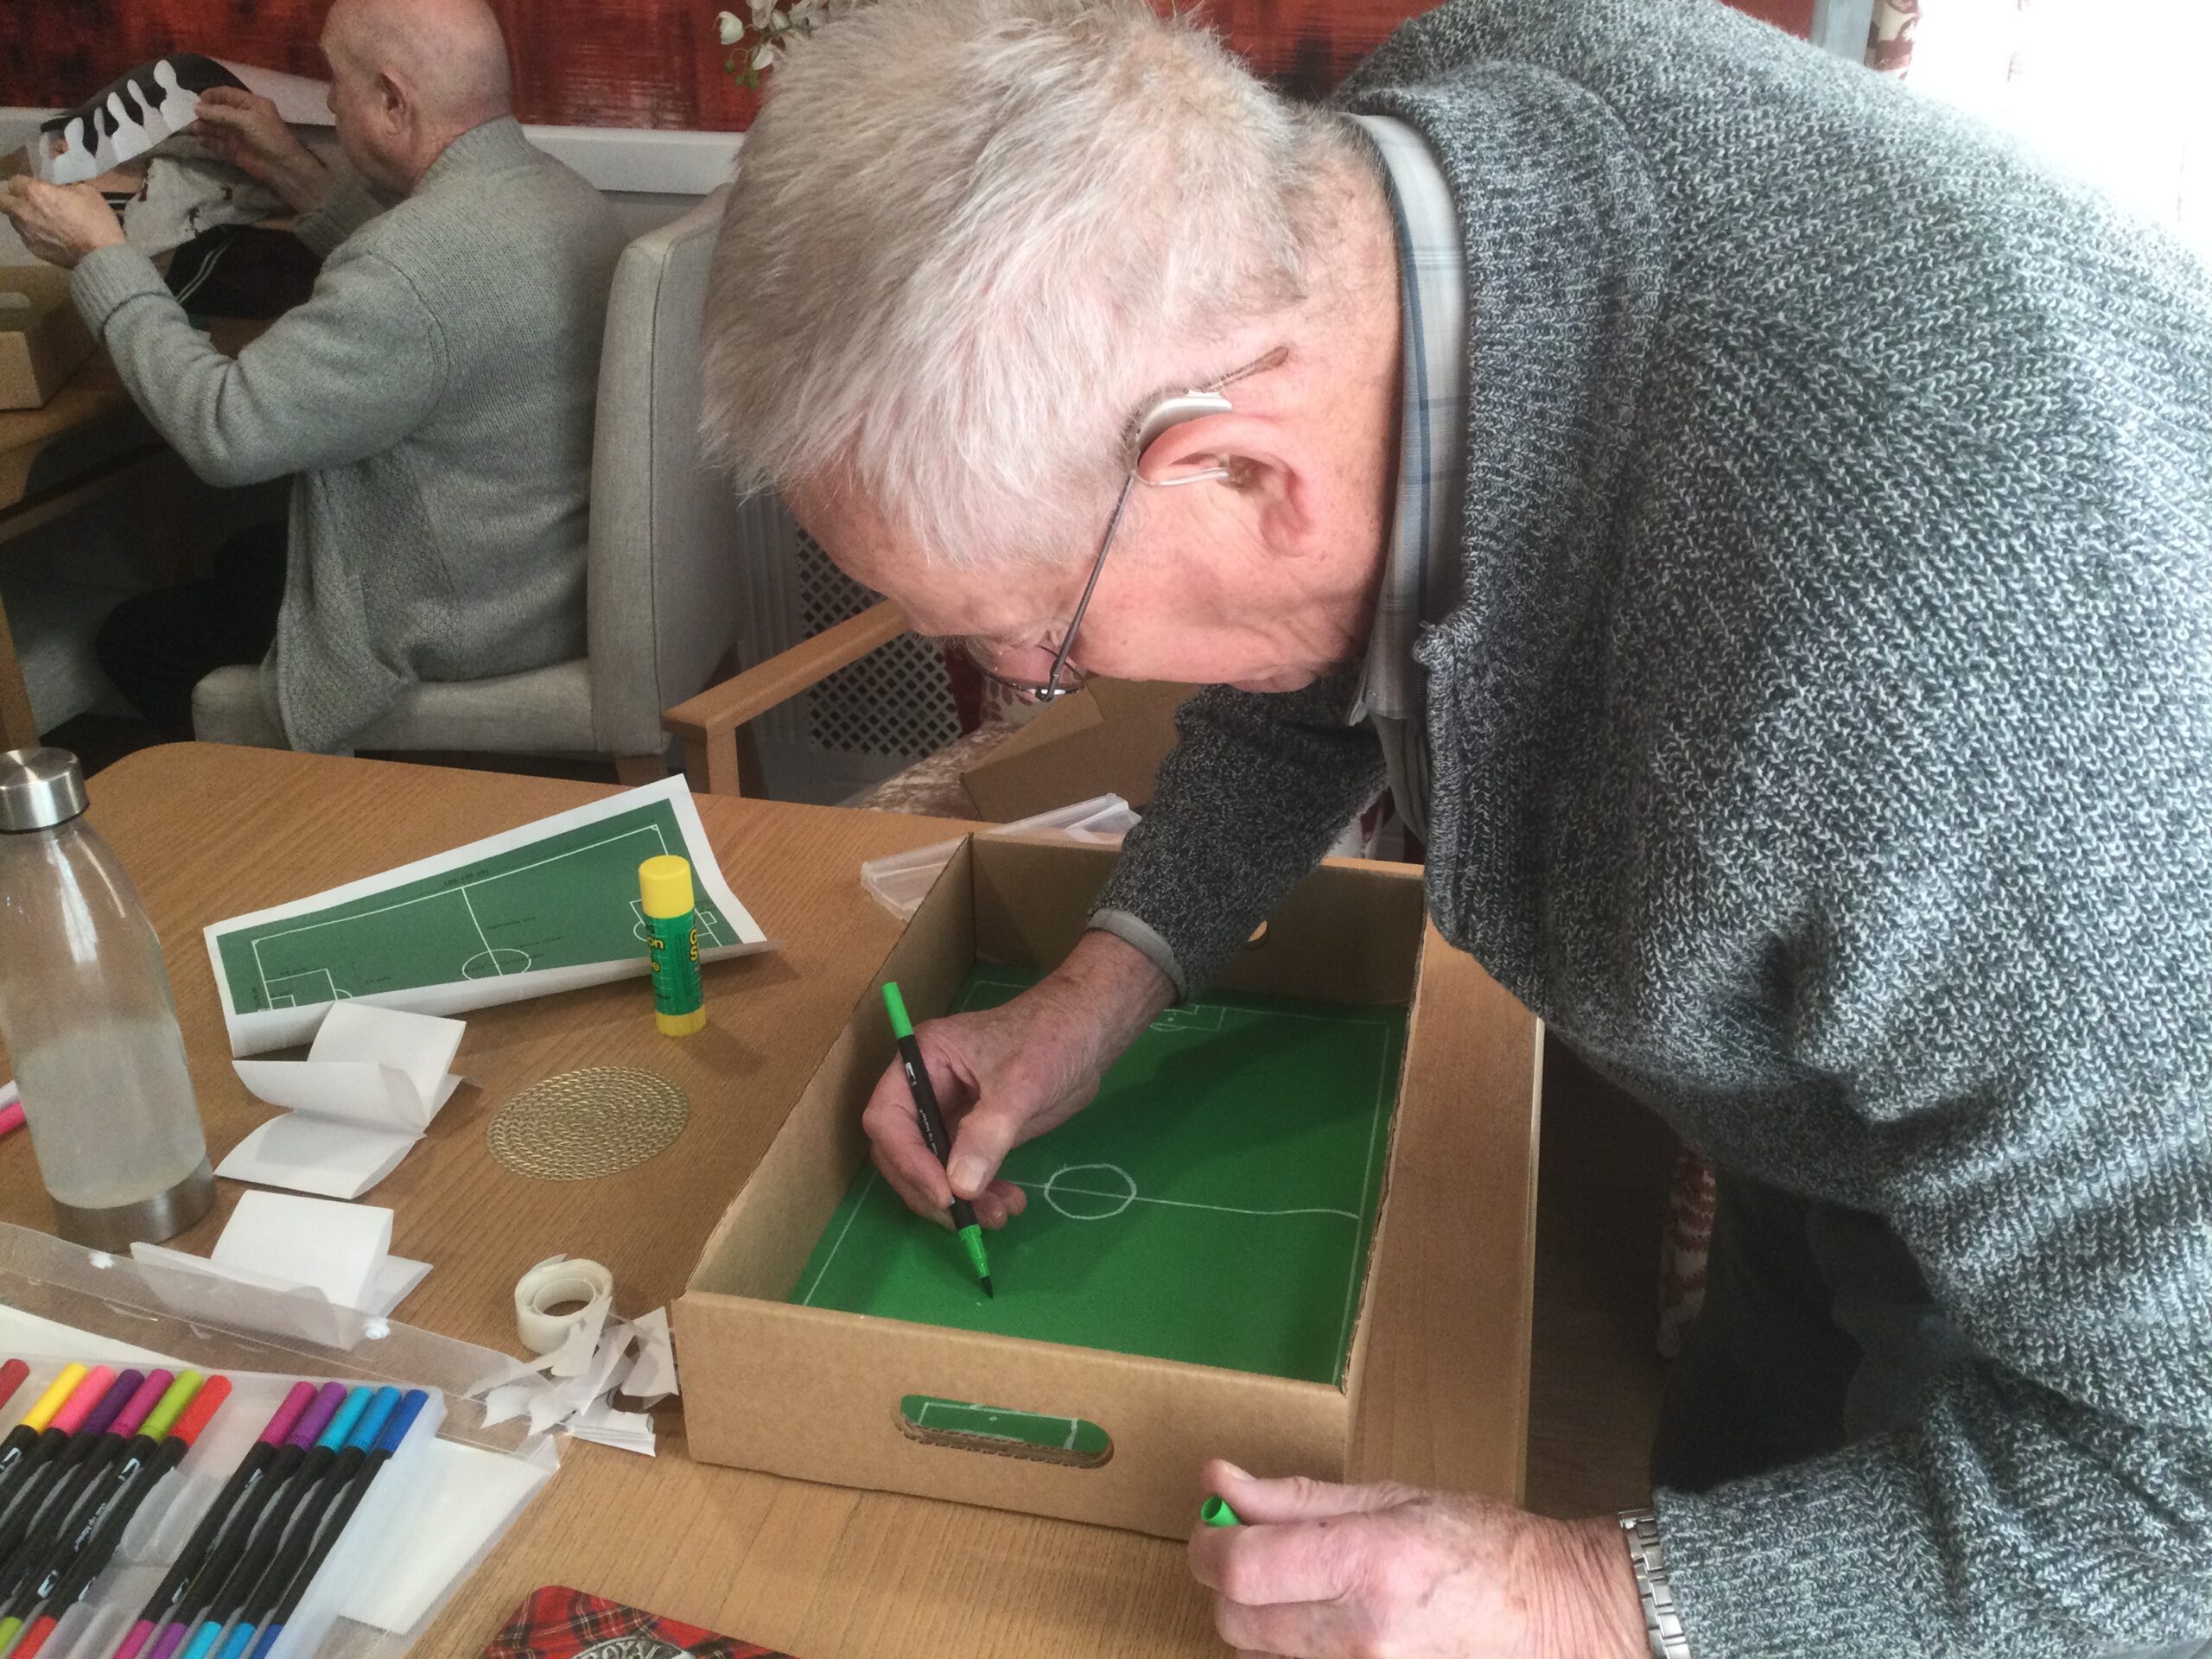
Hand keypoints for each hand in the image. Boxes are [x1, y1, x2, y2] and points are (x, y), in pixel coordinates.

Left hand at [0, 177, 124, 267]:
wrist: (101, 255)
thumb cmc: (95, 219)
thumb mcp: (86, 191)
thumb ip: (65, 188)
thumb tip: (59, 192)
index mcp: (34, 191)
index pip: (15, 181)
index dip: (27, 183)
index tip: (39, 188)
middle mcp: (22, 210)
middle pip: (3, 200)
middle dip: (13, 199)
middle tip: (31, 203)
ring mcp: (25, 231)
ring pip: (14, 219)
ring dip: (23, 217)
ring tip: (42, 221)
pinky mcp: (32, 248)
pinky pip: (26, 236)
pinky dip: (34, 234)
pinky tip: (50, 237)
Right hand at [193, 88, 330, 214]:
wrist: (282, 167)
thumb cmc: (269, 137)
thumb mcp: (247, 119)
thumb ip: (221, 113)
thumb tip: (197, 108)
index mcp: (251, 104)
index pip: (227, 94)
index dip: (212, 96)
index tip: (197, 100)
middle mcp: (243, 117)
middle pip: (219, 111)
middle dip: (205, 113)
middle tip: (190, 116)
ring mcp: (238, 134)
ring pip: (217, 127)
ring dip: (204, 127)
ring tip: (193, 129)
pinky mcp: (234, 150)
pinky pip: (217, 143)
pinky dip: (208, 141)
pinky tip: (199, 140)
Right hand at [862, 930, 1173, 1224]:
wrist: (1090, 1032)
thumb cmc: (1051, 1039)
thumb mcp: (1020, 1085)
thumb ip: (987, 1134)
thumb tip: (960, 1188)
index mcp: (923, 1060)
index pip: (888, 1118)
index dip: (908, 1161)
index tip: (943, 1196)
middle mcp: (926, 1087)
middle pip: (902, 1151)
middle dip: (930, 1189)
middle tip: (967, 1219)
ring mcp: (948, 1111)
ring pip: (931, 1169)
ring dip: (958, 1200)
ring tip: (999, 1215)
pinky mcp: (973, 1132)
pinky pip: (960, 1172)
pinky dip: (979, 1193)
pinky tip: (1009, 1202)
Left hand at [1188, 1461, 1647, 1658]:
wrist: (1554, 1613)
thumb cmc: (1479, 1545)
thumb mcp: (1389, 1498)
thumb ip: (1294, 1497)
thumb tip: (1218, 1479)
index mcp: (1365, 1562)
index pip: (1240, 1568)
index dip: (1206, 1545)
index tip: (1211, 1527)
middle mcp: (1361, 1633)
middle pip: (1236, 1622)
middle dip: (1229, 1584)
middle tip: (1255, 1554)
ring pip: (1259, 1658)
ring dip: (1260, 1623)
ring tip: (1302, 1592)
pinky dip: (1292, 1654)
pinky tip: (1322, 1627)